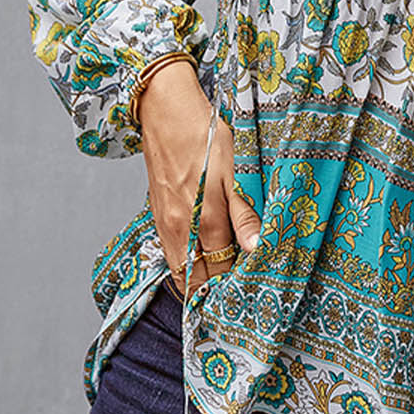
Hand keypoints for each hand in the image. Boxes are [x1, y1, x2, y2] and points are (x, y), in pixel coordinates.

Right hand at [136, 58, 260, 294]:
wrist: (166, 112)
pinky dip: (185, 268)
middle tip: (238, 300)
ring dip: (199, 284)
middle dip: (216, 293)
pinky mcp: (157, 215)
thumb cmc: (205, 136)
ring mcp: (165, 224)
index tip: (253, 293)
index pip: (221, 272)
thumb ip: (244, 215)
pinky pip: (170, 255)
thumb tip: (255, 250)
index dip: (236, 286)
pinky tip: (201, 263)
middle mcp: (181, 229)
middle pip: (197, 280)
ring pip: (181, 272)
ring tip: (220, 290)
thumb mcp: (234, 171)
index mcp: (205, 220)